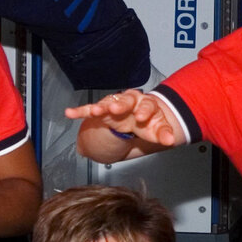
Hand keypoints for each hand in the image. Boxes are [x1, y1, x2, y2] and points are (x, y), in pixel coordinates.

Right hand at [65, 89, 179, 146]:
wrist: (138, 118)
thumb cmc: (148, 123)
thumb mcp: (157, 130)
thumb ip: (163, 134)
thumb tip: (171, 141)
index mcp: (145, 104)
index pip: (147, 106)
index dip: (144, 111)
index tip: (142, 119)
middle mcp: (129, 101)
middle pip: (126, 100)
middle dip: (121, 104)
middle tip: (116, 108)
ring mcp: (114, 105)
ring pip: (107, 103)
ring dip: (101, 106)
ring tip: (96, 110)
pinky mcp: (100, 111)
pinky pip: (88, 110)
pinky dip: (79, 112)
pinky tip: (69, 113)